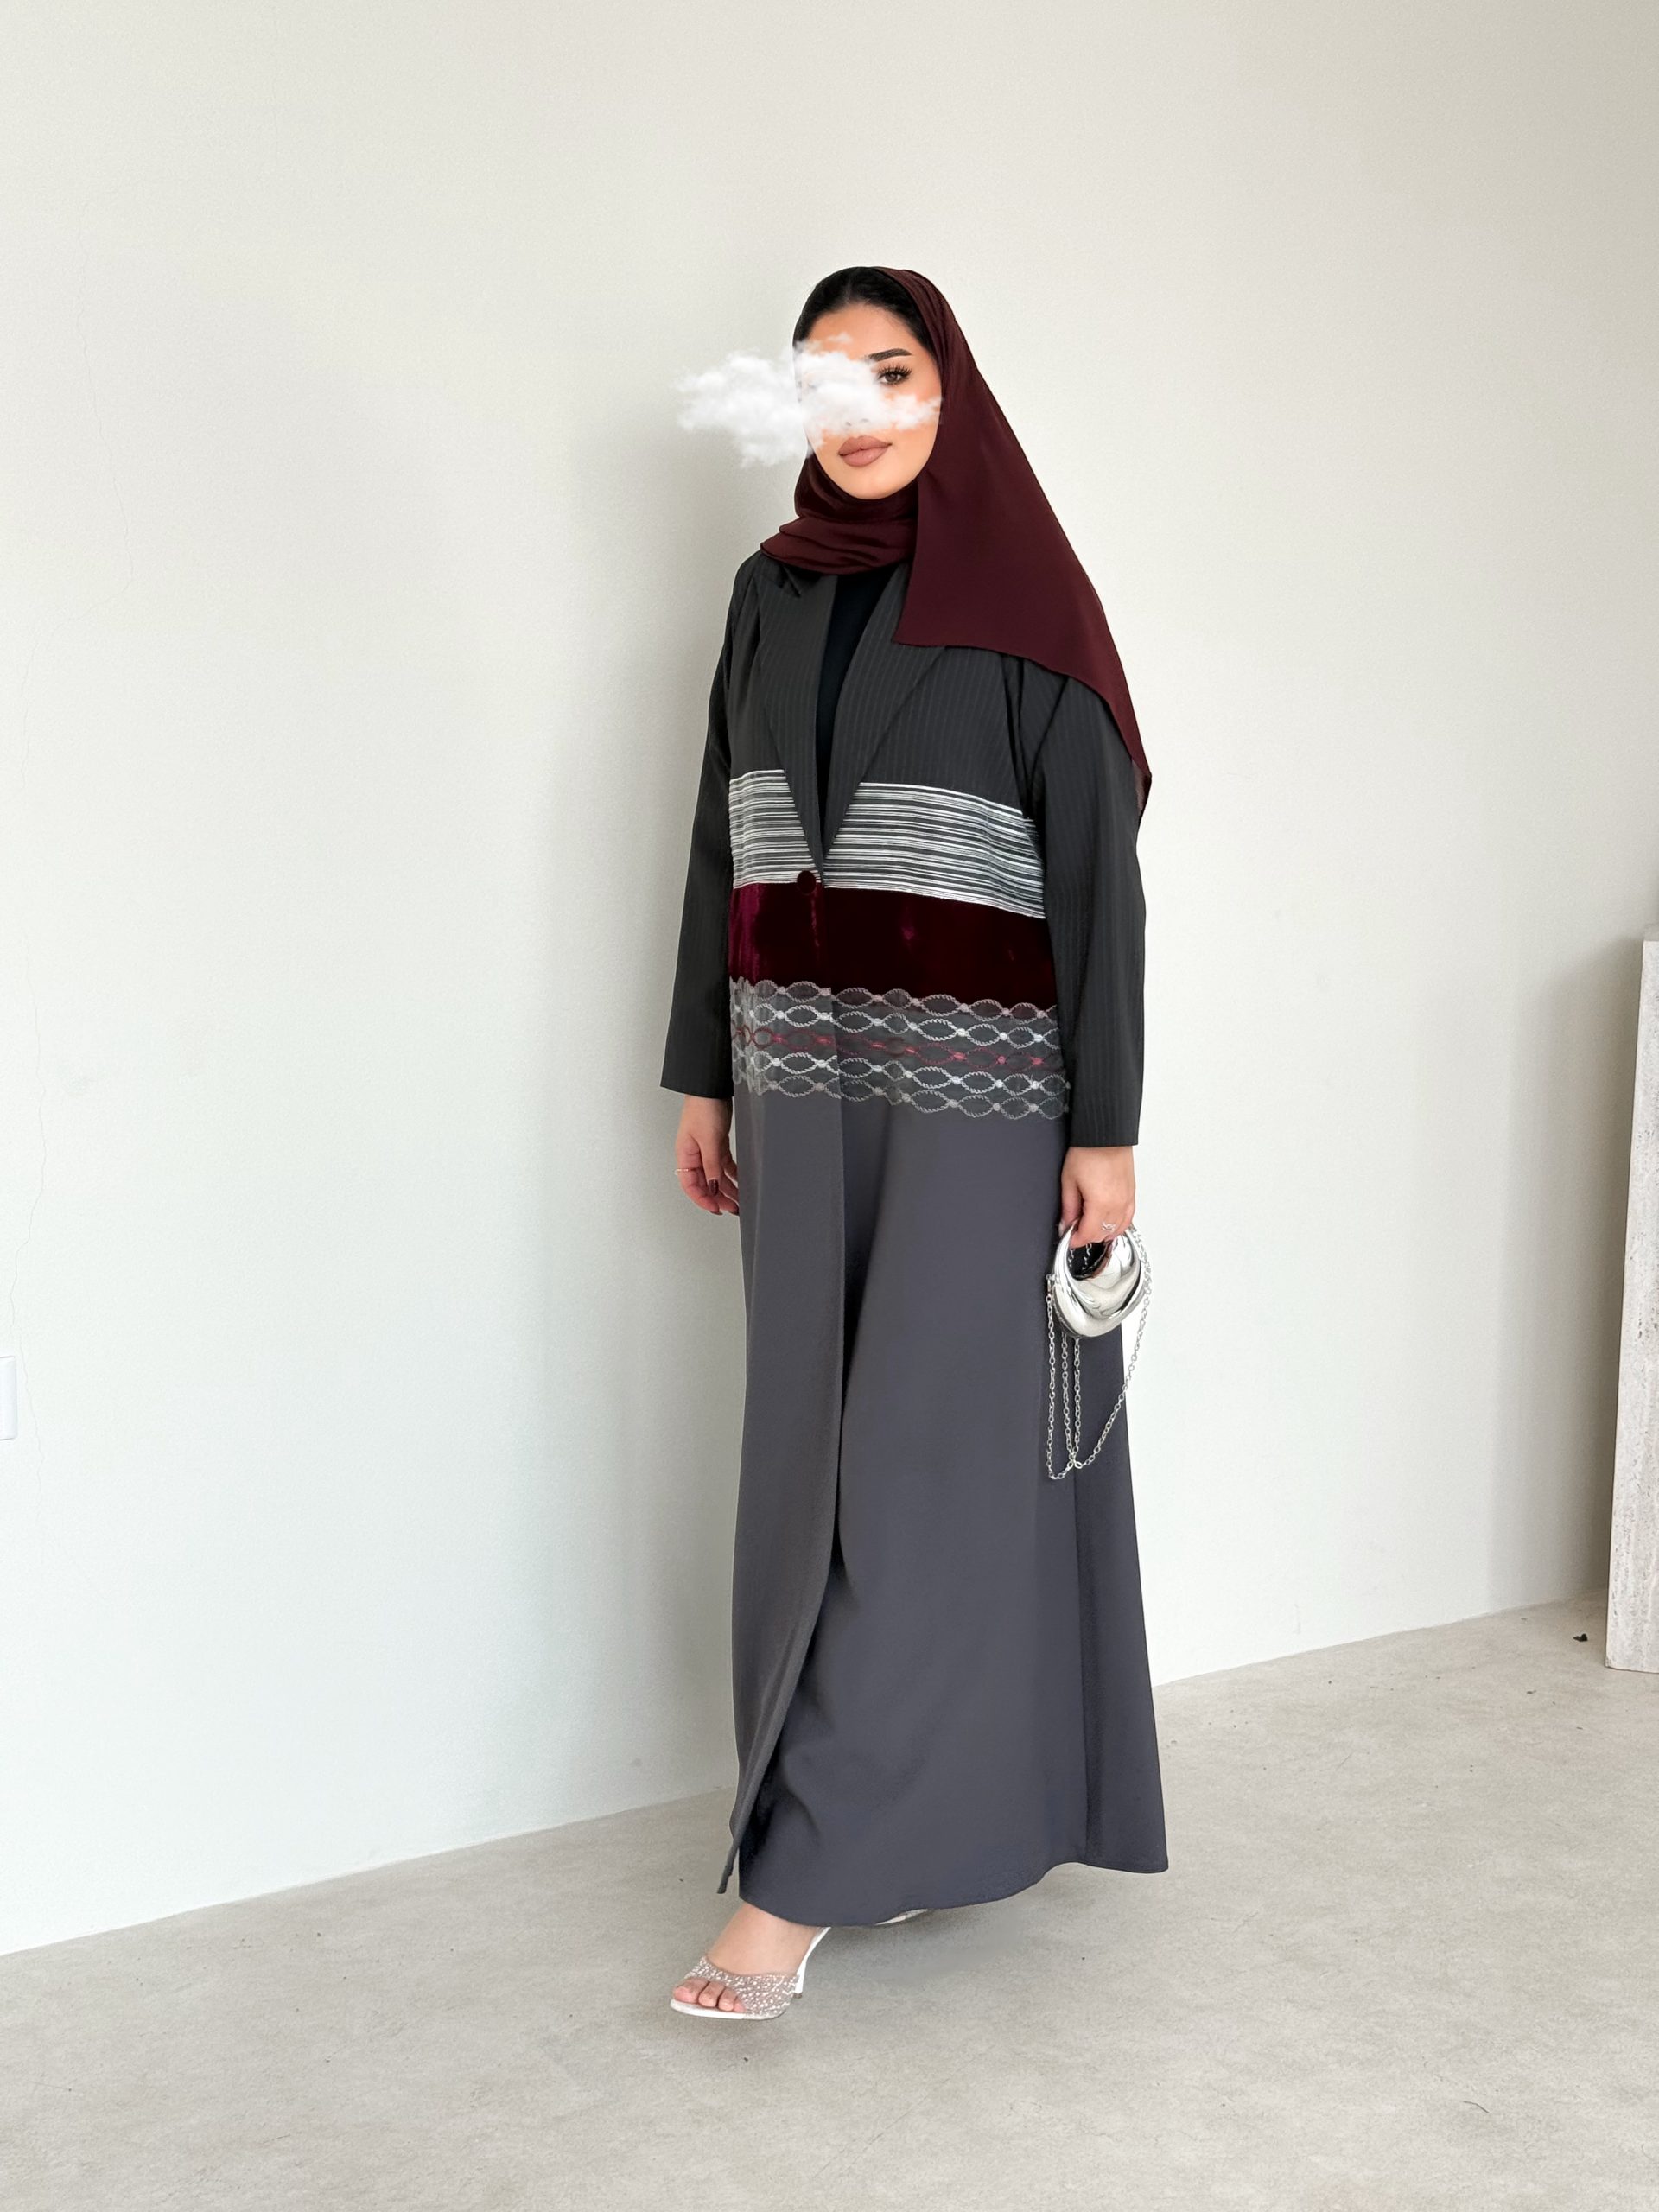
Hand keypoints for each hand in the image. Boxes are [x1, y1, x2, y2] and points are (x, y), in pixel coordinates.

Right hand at [674, 1096, 738, 1215]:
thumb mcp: (709, 1140)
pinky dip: (732, 1175)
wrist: (712, 1087)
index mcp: (685, 1155)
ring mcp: (706, 1150)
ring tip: (739, 1200)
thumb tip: (714, 1188)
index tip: (717, 1208)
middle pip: (704, 1183)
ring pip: (716, 1176)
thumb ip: (712, 1166)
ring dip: (727, 1189)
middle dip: (718, 1197)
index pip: (690, 1185)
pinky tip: (741, 1182)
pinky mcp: (717, 1143)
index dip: (703, 1199)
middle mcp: (694, 1155)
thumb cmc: (703, 1107)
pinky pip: (724, 1165)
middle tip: (732, 1208)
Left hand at [1059, 1144, 1133, 1249]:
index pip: (1088, 1234)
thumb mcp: (1069, 1181)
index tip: (1069, 1238)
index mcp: (1101, 1204)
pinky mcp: (1132, 1194)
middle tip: (1075, 1228)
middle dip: (1087, 1235)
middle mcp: (1118, 1205)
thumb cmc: (1089, 1152)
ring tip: (1090, 1225)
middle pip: (1102, 1234)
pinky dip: (1117, 1225)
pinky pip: (1127, 1219)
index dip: (1076, 1239)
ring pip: (1116, 1229)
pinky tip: (1109, 1223)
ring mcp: (1127, 1200)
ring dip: (1102, 1231)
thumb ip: (1068, 1207)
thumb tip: (1066, 1224)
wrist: (1106, 1136)